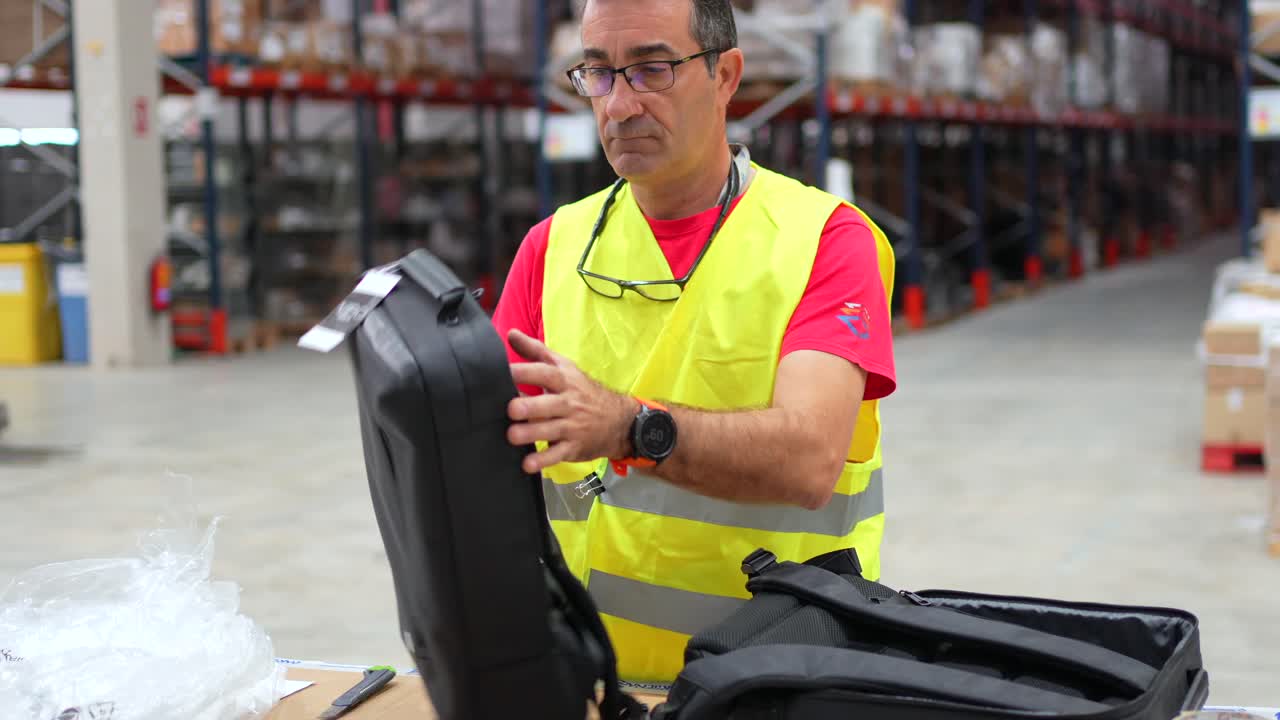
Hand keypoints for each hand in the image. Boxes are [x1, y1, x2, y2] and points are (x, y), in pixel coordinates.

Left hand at [506, 329, 635, 473]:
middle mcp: (569, 402)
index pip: (545, 373)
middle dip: (530, 406)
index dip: (525, 372)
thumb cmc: (582, 391)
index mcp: (564, 380)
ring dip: (531, 434)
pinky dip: (543, 461)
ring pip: (551, 430)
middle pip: (549, 403)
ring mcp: (572, 426)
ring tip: (512, 436)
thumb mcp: (564, 367)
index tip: (503, 373)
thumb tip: (510, 334)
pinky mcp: (573, 447)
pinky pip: (557, 454)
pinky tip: (527, 465)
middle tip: (511, 409)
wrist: (619, 420)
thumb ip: (536, 351)